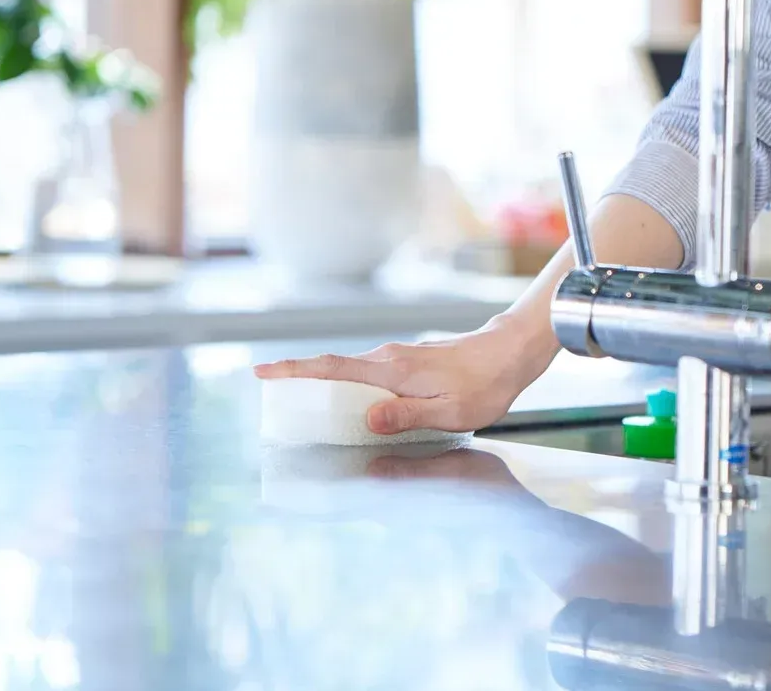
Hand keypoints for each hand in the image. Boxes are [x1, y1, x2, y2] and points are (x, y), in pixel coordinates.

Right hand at [253, 314, 557, 434]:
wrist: (510, 353)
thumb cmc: (485, 386)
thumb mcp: (450, 412)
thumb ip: (407, 415)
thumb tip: (367, 418)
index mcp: (393, 371)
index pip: (332, 369)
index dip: (294, 371)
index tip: (261, 372)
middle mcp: (389, 359)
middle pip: (332, 369)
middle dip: (299, 380)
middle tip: (272, 399)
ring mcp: (398, 357)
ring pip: (351, 372)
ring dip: (326, 387)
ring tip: (305, 410)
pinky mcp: (408, 361)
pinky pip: (368, 375)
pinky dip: (351, 388)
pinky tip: (354, 407)